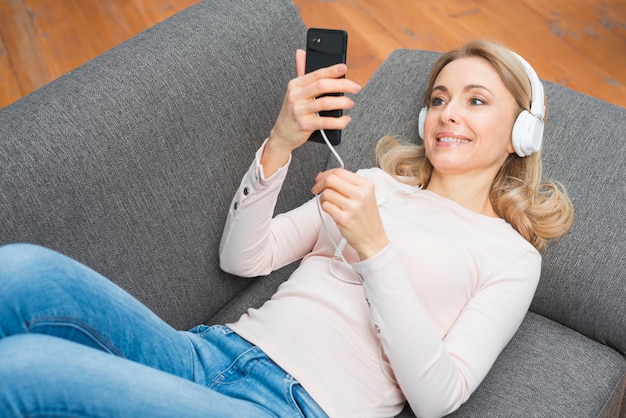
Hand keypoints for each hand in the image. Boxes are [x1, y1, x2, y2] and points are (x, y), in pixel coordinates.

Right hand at [261, 50, 361, 175]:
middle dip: (342, 85)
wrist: (282, 134)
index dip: (332, 70)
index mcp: (295, 84)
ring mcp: (299, 111)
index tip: (344, 68)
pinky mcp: (304, 125)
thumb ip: (301, 71)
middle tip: (356, 87)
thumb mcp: (295, 91)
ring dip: (342, 103)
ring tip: (350, 103)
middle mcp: (296, 96)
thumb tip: (301, 52)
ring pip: (326, 103)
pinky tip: (346, 119)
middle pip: (323, 86)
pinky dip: (339, 121)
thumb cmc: (293, 111)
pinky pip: (326, 122)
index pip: (316, 74)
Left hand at [312, 168, 388, 259]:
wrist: (373, 240)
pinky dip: (324, 207)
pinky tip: (330, 210)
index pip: (340, 172)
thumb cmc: (367, 218)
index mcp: (366, 186)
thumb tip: (326, 177)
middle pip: (331, 180)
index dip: (326, 174)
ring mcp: (352, 207)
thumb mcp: (366, 196)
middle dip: (320, 183)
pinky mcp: (344, 219)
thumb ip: (349, 185)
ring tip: (328, 203)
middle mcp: (361, 194)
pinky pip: (325, 206)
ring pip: (326, 193)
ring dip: (322, 198)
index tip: (320, 178)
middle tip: (316, 189)